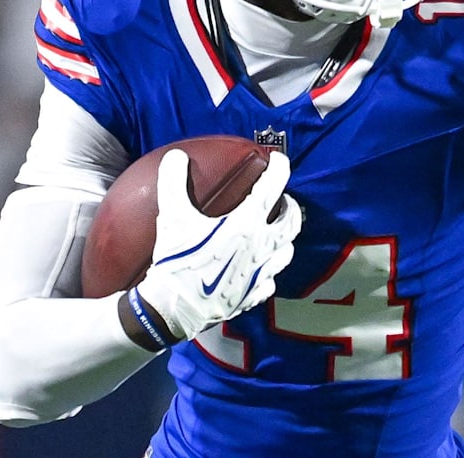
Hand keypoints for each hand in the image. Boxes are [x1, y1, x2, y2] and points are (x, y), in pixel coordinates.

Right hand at [133, 149, 300, 342]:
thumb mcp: (172, 217)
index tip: (279, 160)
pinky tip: (260, 270)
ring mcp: (260, 274)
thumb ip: (174, 182)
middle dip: (290, 207)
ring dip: (284, 240)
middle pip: (292, 223)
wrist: (174, 308)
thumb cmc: (177, 260)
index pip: (273, 188)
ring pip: (287, 253)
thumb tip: (175, 156)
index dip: (280, 168)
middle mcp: (261, 247)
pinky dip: (269, 272)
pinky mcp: (253, 296)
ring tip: (275, 233)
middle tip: (282, 201)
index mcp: (246, 224)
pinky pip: (270, 282)